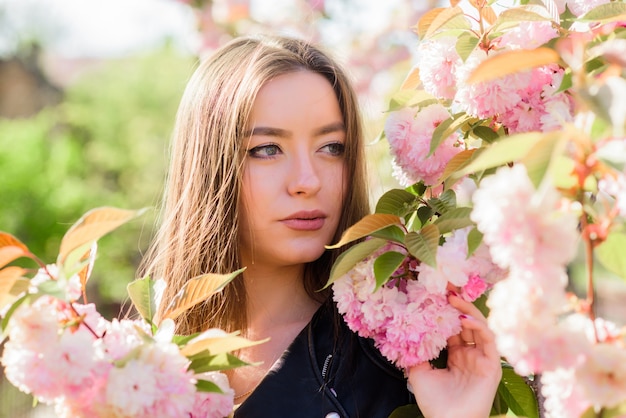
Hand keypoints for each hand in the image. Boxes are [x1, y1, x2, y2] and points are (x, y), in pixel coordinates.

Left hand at [407, 292, 501, 417]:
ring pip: (480, 327)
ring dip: (468, 310)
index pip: (454, 326)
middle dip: (458, 303)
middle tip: (446, 286)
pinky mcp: (491, 366)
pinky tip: (464, 319)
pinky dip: (479, 327)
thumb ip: (415, 352)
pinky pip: (489, 341)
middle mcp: (470, 354)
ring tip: (453, 298)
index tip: (436, 293)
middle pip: (467, 322)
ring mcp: (481, 359)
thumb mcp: (418, 372)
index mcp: (456, 355)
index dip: (447, 310)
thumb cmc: (434, 403)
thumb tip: (407, 333)